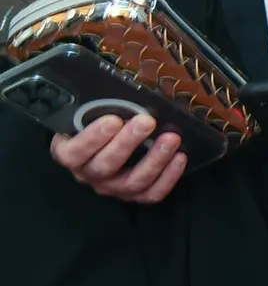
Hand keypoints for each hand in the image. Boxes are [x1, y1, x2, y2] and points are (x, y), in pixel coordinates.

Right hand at [50, 113, 185, 203]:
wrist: (99, 143)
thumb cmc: (94, 124)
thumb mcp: (87, 114)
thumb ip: (96, 107)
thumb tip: (118, 90)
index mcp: (70, 154)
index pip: (76, 152)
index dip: (93, 138)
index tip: (112, 120)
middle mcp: (88, 175)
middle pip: (106, 165)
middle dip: (128, 142)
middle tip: (147, 122)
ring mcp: (111, 187)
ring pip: (132, 181)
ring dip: (155, 159)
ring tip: (172, 138)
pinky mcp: (133, 195)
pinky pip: (151, 193)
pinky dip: (168, 177)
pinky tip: (180, 157)